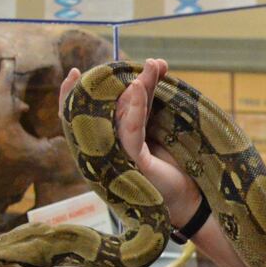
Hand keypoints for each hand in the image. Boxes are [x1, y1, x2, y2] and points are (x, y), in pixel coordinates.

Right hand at [62, 58, 200, 225]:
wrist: (189, 202)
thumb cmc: (171, 167)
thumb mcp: (158, 128)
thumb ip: (148, 102)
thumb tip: (153, 66)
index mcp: (106, 145)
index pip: (87, 116)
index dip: (75, 95)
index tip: (76, 71)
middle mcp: (104, 153)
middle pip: (100, 112)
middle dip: (108, 86)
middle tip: (126, 64)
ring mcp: (115, 159)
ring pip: (116, 118)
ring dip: (132, 90)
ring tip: (145, 69)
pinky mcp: (130, 164)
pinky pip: (129, 132)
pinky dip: (133, 108)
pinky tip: (138, 88)